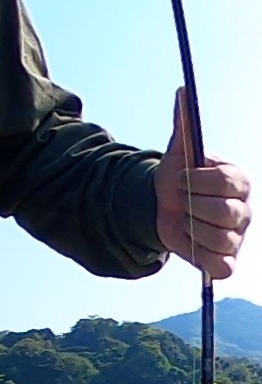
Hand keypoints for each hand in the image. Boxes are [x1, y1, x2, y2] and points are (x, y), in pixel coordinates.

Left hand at [156, 87, 250, 279]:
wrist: (161, 211)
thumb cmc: (177, 179)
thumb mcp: (177, 153)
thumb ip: (183, 125)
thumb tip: (183, 91)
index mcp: (238, 180)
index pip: (226, 183)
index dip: (196, 183)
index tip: (178, 180)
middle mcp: (244, 209)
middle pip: (222, 213)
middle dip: (190, 208)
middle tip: (180, 204)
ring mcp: (238, 236)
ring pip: (218, 240)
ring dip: (190, 231)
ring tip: (184, 222)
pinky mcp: (227, 260)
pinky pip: (222, 267)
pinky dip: (204, 260)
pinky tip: (192, 244)